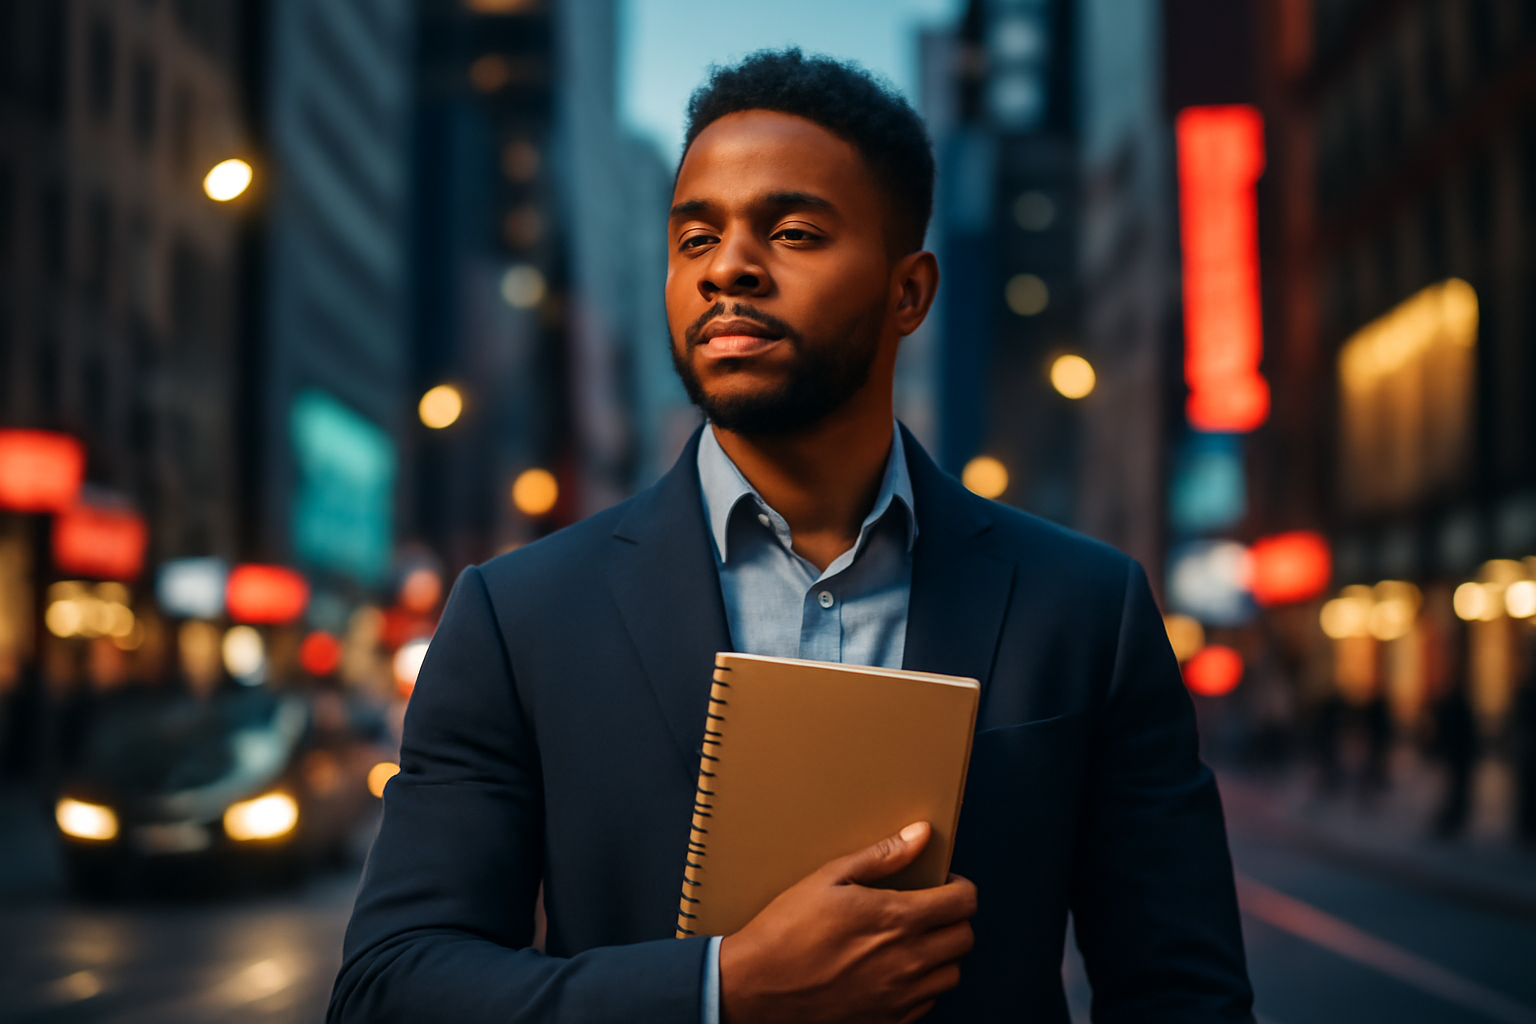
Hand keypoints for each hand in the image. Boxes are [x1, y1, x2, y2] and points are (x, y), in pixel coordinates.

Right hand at [718, 821, 976, 1023]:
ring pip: (952, 974)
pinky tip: (898, 970)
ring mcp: (899, 995)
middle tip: (932, 909)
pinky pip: (928, 1003)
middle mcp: (906, 960)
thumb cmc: (786, 930)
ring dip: (943, 954)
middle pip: (965, 938)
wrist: (756, 986)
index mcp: (896, 918)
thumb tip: (920, 835)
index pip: (962, 902)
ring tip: (917, 940)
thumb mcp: (829, 878)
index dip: (960, 887)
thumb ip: (882, 857)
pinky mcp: (887, 1020)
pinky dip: (923, 986)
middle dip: (955, 918)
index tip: (946, 883)